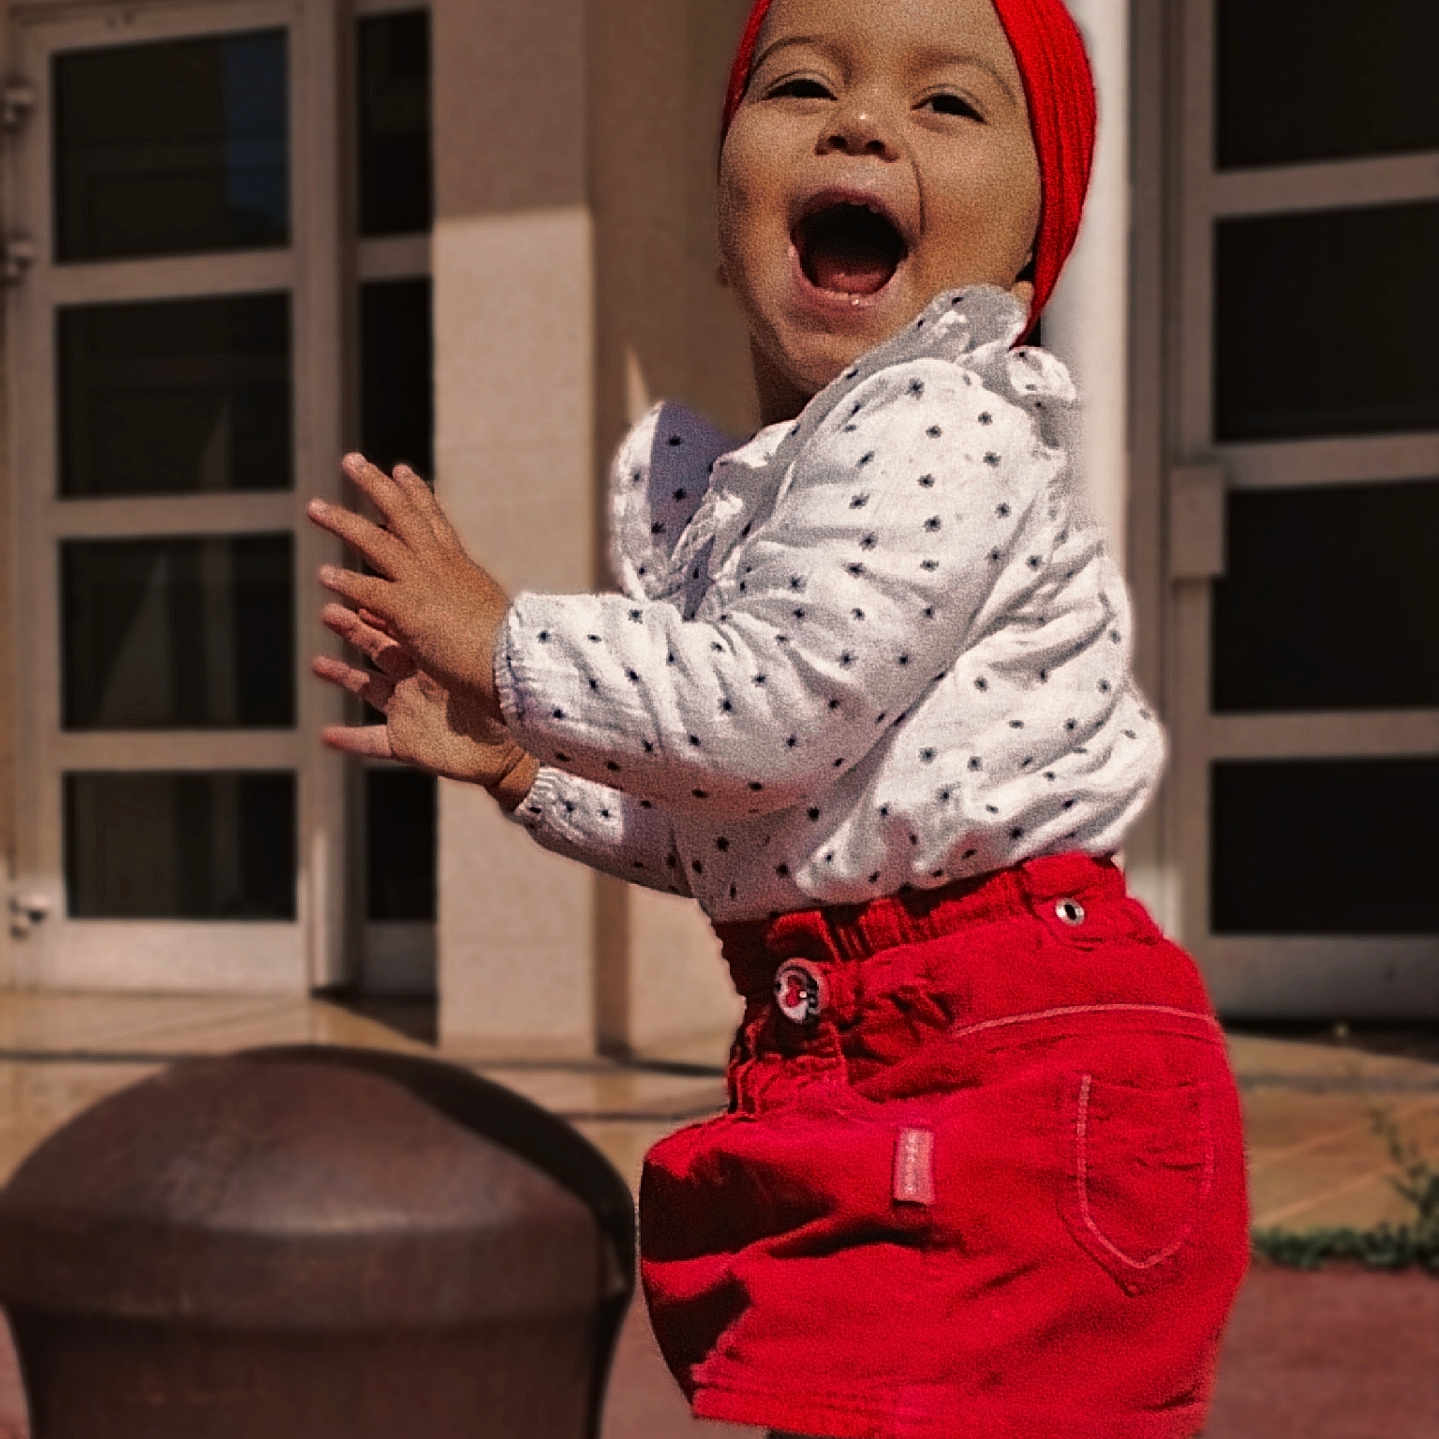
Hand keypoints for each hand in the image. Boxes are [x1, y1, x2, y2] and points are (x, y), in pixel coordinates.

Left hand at [307, 454, 508, 719]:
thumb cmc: (507, 650)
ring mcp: (422, 584)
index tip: (399, 469)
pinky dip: (345, 582)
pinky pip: (368, 590)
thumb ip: (461, 606)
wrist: (511, 663)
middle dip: (374, 485)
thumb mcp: (485, 616)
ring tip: (314, 507)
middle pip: (402, 514)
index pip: (434, 520)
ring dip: (342, 522)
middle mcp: (439, 565)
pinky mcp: (407, 610)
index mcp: (459, 566)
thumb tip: (459, 605)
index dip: (416, 493)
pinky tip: (323, 574)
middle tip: (351, 460)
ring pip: (375, 543)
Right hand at [312, 603, 537, 800]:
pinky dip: (350, 740)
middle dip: (352, 630)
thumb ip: (436, 619)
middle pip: (378, 648)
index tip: (349, 584)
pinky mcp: (408, 744)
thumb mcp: (460, 653)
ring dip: (342, 677)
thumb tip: (422, 570)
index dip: (372, 606)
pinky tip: (326, 735)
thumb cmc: (498, 692)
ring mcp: (411, 711)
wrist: (518, 743)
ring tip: (316, 664)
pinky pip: (372, 742)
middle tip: (327, 612)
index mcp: (435, 654)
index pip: (398, 622)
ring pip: (369, 689)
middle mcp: (419, 679)